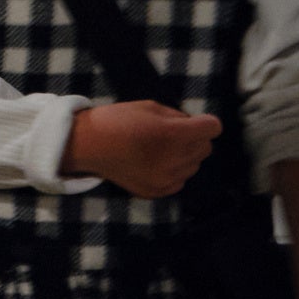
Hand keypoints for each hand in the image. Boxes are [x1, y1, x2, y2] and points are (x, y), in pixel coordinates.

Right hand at [67, 98, 223, 196]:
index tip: (197, 121)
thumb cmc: (116, 120)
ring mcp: (168, 179)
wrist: (86, 145)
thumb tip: (194, 126)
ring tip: (159, 149)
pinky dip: (173, 171)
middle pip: (206, 148)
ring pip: (194, 165)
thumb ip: (176, 116)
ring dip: (184, 156)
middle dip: (195, 139)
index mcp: (172, 134)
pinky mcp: (159, 191)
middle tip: (173, 134)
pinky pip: (180, 180)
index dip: (206, 122)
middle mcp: (175, 159)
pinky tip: (153, 163)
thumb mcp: (147, 107)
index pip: (212, 128)